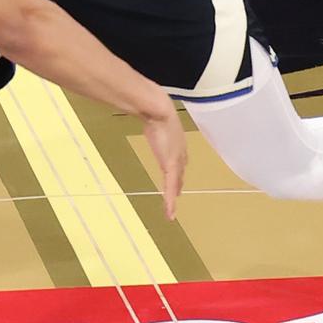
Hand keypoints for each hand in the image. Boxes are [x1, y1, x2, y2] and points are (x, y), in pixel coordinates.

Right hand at [140, 105, 186, 220]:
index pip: (178, 160)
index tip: (177, 177)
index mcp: (176, 141)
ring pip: (175, 184)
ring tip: (171, 210)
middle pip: (179, 174)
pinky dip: (170, 202)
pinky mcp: (171, 167)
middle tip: (176, 194)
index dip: (178, 171)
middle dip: (178, 184)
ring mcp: (177, 161)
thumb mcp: (152, 115)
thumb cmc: (154, 109)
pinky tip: (169, 213)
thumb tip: (141, 109)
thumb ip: (148, 117)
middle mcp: (180, 153)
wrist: (159, 111)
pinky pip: (170, 189)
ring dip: (173, 197)